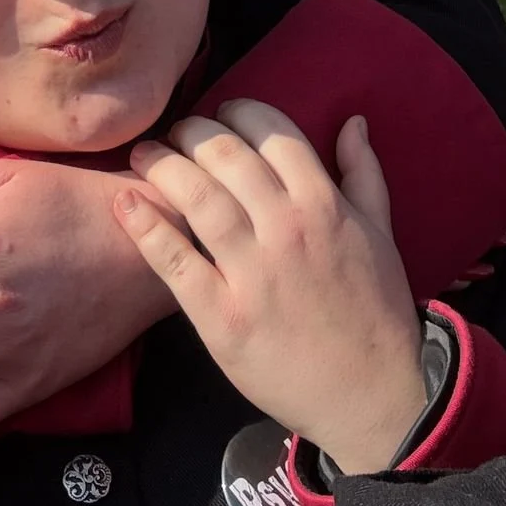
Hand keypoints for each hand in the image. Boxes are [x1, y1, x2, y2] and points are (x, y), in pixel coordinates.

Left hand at [116, 100, 428, 474]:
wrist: (373, 395)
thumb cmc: (376, 312)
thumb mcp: (381, 234)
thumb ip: (363, 173)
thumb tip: (351, 120)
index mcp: (324, 204)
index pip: (272, 132)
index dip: (240, 111)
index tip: (223, 113)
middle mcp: (286, 229)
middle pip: (225, 156)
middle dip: (193, 131)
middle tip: (178, 131)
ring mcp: (252, 273)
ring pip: (196, 198)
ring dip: (162, 165)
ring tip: (144, 154)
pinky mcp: (223, 317)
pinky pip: (176, 262)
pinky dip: (147, 228)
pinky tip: (124, 203)